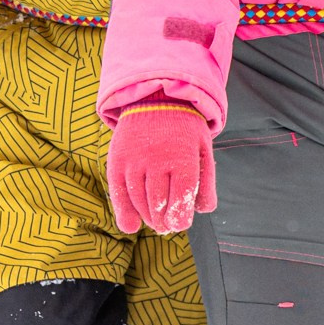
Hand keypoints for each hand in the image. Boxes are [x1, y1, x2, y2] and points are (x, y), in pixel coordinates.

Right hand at [107, 104, 217, 234]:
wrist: (156, 99)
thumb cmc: (185, 131)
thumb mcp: (203, 152)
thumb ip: (206, 183)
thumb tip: (201, 211)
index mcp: (183, 160)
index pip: (180, 202)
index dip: (180, 220)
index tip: (179, 223)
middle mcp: (157, 160)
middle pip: (158, 206)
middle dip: (164, 222)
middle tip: (166, 226)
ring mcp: (135, 160)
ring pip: (138, 201)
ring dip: (147, 217)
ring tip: (155, 221)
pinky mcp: (117, 159)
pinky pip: (118, 192)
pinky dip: (124, 212)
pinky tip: (131, 224)